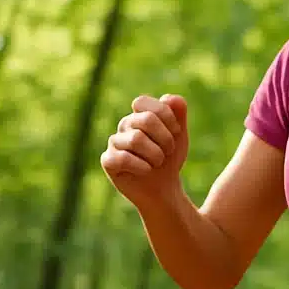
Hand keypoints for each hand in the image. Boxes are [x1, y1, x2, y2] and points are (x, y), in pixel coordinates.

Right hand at [100, 94, 189, 208]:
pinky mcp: (108, 161)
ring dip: (155, 154)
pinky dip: (141, 166)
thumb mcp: (180, 136)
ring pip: (136, 139)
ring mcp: (114, 142)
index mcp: (138, 114)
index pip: (142, 102)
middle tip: (169, 151)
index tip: (177, 131)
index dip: (165, 115)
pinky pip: (123, 158)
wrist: (164, 189)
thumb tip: (172, 98)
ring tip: (158, 163)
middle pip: (145, 119)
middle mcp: (124, 125)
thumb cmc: (169, 160)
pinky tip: (146, 171)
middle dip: (165, 138)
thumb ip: (178, 114)